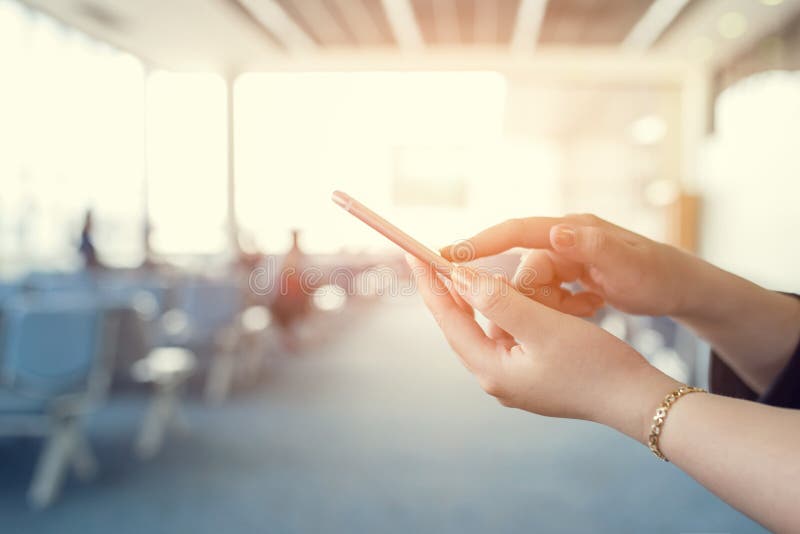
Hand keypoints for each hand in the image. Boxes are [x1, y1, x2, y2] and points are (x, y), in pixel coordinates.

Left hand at [408, 255, 679, 441]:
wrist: (635, 399)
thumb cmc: (594, 364)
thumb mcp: (544, 326)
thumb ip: (499, 300)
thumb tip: (459, 277)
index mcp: (491, 369)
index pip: (448, 318)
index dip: (429, 283)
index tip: (412, 252)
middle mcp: (495, 378)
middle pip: (461, 325)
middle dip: (450, 289)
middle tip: (433, 257)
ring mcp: (512, 379)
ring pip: (485, 328)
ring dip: (481, 299)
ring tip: (468, 269)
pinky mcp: (530, 374)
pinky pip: (506, 335)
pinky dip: (504, 311)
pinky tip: (508, 293)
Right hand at [440, 214, 697, 316]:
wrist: (681, 286)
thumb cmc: (657, 273)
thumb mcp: (626, 264)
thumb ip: (590, 247)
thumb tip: (554, 231)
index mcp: (568, 230)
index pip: (512, 232)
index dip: (478, 243)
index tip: (444, 256)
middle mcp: (561, 239)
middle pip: (519, 268)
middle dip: (525, 294)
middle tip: (554, 310)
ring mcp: (564, 257)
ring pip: (531, 287)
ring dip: (549, 305)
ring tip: (586, 309)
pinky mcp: (568, 275)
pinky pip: (547, 296)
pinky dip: (561, 308)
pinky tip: (590, 309)